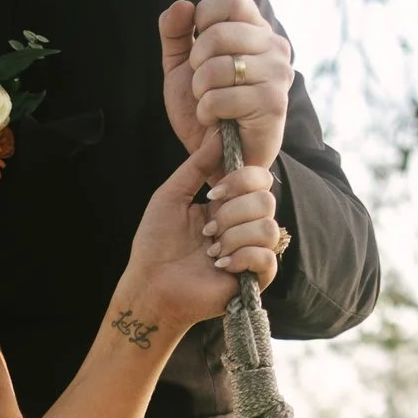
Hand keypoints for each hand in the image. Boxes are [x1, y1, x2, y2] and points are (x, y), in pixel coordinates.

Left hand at [112, 127, 284, 346]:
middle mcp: (245, 224)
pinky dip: (240, 258)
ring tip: (210, 251)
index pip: (260, 178)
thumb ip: (196, 165)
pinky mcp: (255, 277)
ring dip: (233, 237)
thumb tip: (220, 132)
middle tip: (205, 231)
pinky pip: (267, 257)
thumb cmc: (155, 243)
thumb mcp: (170, 196)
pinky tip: (219, 265)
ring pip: (268, 228)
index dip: (242, 180)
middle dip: (232, 213)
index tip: (211, 194)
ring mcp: (253, 250)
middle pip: (267, 201)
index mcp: (230, 204)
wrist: (149, 285)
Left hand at [161, 0, 291, 170]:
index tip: (198, 43)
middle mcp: (274, 46)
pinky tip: (217, 120)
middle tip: (203, 83)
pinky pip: (219, 97)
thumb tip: (181, 5)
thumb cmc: (205, 108)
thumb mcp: (181, 67)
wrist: (220, 156)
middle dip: (195, 63)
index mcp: (256, 30)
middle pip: (216, 32)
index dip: (203, 16)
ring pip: (215, 67)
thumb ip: (175, 34)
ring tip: (210, 102)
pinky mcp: (274, 102)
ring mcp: (278, 73)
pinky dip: (206, 112)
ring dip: (200, 91)